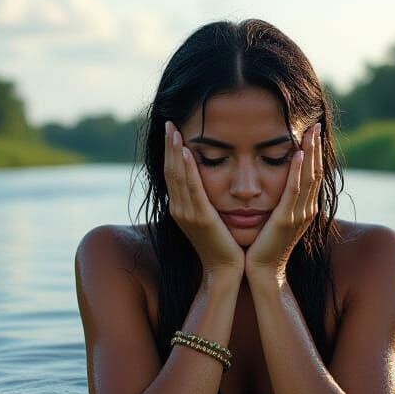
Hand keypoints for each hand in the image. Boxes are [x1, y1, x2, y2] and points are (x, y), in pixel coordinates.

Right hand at [164, 121, 245, 278]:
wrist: (225, 270)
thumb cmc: (222, 245)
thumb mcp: (209, 218)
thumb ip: (203, 201)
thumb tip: (204, 182)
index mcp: (180, 208)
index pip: (172, 173)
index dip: (170, 152)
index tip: (171, 131)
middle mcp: (179, 209)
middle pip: (171, 170)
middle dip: (169, 146)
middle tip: (169, 122)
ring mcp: (187, 213)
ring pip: (178, 176)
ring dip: (176, 151)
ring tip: (174, 131)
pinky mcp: (200, 218)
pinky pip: (192, 188)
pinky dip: (189, 169)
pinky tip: (188, 152)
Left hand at [245, 122, 321, 279]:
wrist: (262, 272)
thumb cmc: (263, 246)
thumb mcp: (275, 219)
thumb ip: (279, 202)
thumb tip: (273, 184)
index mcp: (303, 208)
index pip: (312, 175)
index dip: (314, 153)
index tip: (312, 132)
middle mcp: (305, 209)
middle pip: (315, 171)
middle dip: (315, 147)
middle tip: (316, 124)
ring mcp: (298, 214)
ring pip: (308, 177)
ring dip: (310, 153)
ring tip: (311, 132)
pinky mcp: (286, 220)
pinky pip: (294, 191)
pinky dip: (297, 172)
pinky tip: (298, 154)